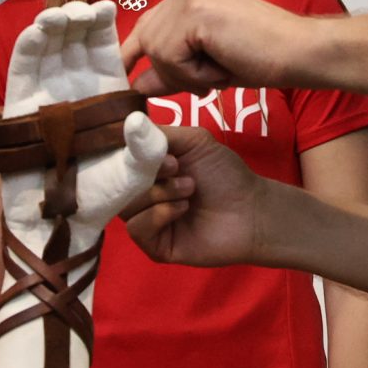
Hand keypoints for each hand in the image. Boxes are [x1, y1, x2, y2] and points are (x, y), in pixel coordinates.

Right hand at [0, 2, 167, 232]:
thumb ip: (147, 149)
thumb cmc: (103, 195)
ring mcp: (46, 91)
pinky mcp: (20, 104)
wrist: (65, 221)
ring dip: (53, 25)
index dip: (103, 25)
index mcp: (106, 91)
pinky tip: (38, 31)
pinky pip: (23, 68)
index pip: (104, 48)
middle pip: (75, 39)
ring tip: (63, 16)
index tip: (108, 9)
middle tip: (86, 11)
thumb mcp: (137, 172)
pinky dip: (28, 46)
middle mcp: (75, 85)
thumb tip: (139, 119)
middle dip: (79, 19)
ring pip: (48, 46)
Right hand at [119, 125, 269, 268]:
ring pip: (126, 206)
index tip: (147, 146)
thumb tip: (129, 122)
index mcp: (148, 170)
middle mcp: (143, 194)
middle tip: (176, 166)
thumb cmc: (225, 175)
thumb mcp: (194, 141)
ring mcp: (148, 220)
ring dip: (159, 193)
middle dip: (145, 172)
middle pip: (116, 183)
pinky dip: (158, 214)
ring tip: (189, 189)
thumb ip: (159, 134)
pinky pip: (136, 228)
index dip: (126, 152)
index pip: (117, 161)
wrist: (251, 210)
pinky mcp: (155, 245)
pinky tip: (183, 209)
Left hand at [120, 0, 311, 95]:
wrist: (299, 52)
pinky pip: (172, 58)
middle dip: (173, 72)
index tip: (126, 77)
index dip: (135, 54)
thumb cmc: (262, 57)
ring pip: (158, 52)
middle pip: (148, 41)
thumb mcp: (206, 67)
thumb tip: (137, 85)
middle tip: (211, 78)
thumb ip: (171, 72)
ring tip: (223, 68)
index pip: (149, 26)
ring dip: (187, 76)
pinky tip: (223, 65)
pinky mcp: (195, 12)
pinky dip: (194, 75)